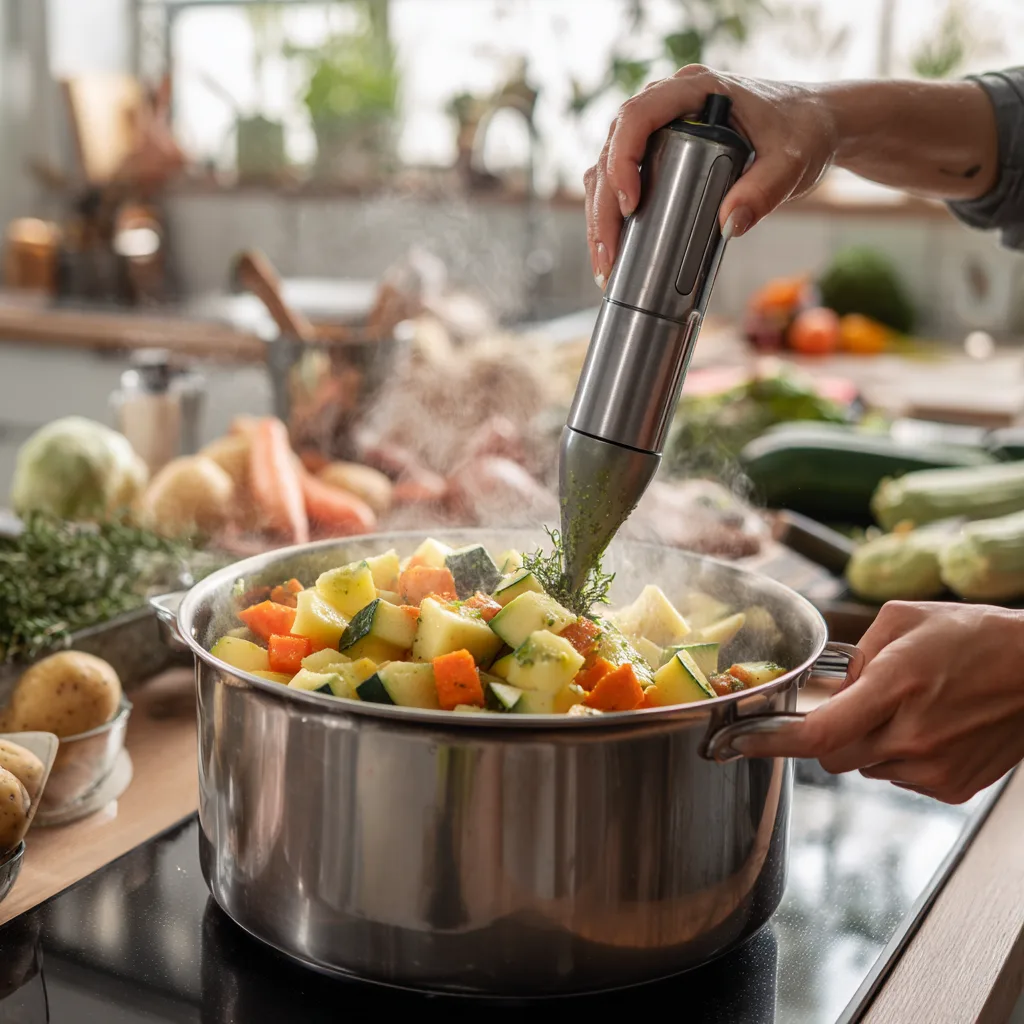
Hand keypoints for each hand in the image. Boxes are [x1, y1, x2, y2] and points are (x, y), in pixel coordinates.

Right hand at [583, 65, 836, 287]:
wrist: (812, 127)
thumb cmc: (802, 133)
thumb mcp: (791, 163)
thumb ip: (765, 191)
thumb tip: (729, 224)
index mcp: (695, 91)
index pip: (637, 116)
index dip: (623, 160)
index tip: (631, 206)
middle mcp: (668, 106)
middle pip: (611, 150)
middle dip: (603, 208)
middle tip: (609, 255)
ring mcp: (658, 131)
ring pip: (607, 169)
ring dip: (600, 217)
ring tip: (606, 265)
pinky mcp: (658, 155)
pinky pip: (620, 183)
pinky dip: (612, 217)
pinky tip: (615, 253)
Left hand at [733, 601, 1023, 804]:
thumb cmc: (977, 636)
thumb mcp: (902, 622)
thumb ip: (855, 656)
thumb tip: (834, 689)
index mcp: (894, 687)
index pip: (816, 733)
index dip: (769, 742)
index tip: (736, 742)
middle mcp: (911, 735)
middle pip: (831, 755)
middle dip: (830, 732)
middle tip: (859, 704)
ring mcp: (933, 768)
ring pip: (864, 765)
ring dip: (870, 742)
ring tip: (913, 708)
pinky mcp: (951, 788)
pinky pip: (899, 776)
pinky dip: (901, 755)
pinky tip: (932, 727)